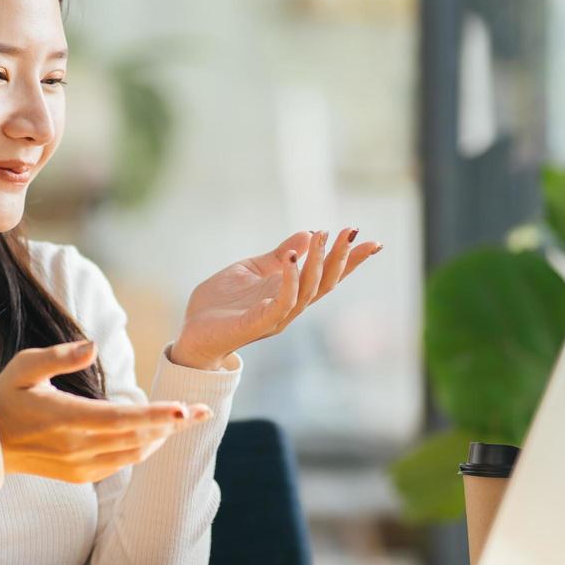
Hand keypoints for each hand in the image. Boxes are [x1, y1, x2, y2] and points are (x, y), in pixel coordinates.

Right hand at [0, 339, 212, 482]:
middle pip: (136, 438)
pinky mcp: (80, 476)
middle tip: (203, 410)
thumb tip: (92, 346)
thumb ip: (60, 356)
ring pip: (133, 454)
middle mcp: (76, 447)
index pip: (120, 420)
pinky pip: (121, 464)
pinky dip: (143, 450)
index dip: (154, 416)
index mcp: (65, 419)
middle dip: (173, 424)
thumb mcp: (25, 367)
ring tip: (187, 420)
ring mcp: (79, 465)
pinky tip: (157, 436)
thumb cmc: (6, 397)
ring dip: (162, 437)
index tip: (183, 409)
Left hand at [171, 228, 381, 369]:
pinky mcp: (258, 323)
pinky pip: (282, 303)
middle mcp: (290, 307)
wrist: (193, 332)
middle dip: (341, 258)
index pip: (326, 276)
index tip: (372, 241)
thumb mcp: (252, 270)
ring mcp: (276, 317)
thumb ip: (278, 255)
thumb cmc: (221, 303)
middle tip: (350, 232)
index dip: (349, 260)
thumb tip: (308, 233)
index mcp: (290, 293)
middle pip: (325, 283)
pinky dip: (291, 280)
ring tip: (322, 237)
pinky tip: (293, 258)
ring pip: (308, 292)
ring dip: (317, 263)